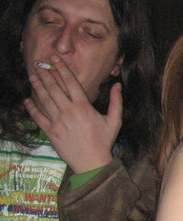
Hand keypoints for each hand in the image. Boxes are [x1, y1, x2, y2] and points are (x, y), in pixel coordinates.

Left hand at [23, 55, 119, 173]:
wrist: (92, 162)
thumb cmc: (104, 141)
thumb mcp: (115, 120)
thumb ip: (116, 101)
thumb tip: (118, 84)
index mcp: (83, 107)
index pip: (70, 82)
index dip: (62, 69)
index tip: (55, 59)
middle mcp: (68, 111)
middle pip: (54, 88)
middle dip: (46, 74)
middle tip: (38, 63)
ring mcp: (57, 121)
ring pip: (44, 100)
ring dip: (37, 87)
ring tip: (32, 76)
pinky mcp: (50, 132)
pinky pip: (38, 117)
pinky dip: (32, 108)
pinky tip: (27, 100)